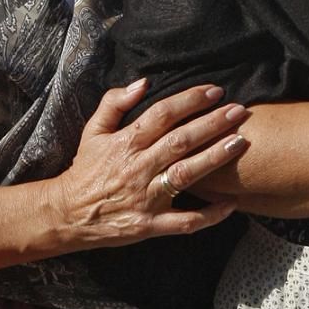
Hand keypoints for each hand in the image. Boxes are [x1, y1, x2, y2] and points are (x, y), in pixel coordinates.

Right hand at [46, 78, 247, 251]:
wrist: (68, 213)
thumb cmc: (86, 169)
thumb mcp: (93, 131)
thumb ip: (114, 102)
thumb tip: (142, 82)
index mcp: (126, 143)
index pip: (162, 114)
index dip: (190, 100)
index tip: (215, 91)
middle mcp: (138, 168)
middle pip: (180, 141)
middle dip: (212, 124)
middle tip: (240, 111)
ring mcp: (146, 198)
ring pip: (186, 175)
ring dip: (215, 158)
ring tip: (240, 143)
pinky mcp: (150, 225)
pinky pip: (185, 222)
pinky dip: (209, 215)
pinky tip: (232, 204)